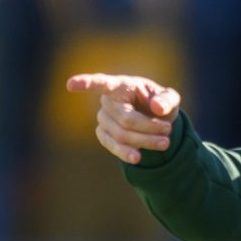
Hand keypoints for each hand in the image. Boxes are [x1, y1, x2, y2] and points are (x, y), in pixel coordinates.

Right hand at [65, 72, 181, 164]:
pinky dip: (125, 152)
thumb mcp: (170, 98)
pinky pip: (112, 146)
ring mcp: (103, 118)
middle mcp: (108, 101)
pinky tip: (138, 158)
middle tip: (168, 130)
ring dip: (145, 141)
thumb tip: (157, 108)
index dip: (85, 83)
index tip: (70, 85)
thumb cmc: (159, 104)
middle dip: (149, 127)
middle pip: (125, 119)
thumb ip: (167, 100)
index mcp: (121, 85)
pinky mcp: (104, 135)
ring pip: (121, 135)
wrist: (155, 120)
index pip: (101, 83)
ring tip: (165, 143)